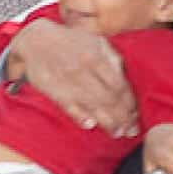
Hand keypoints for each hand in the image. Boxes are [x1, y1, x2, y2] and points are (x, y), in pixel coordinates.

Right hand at [6, 17, 137, 137]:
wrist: (36, 40)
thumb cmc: (70, 41)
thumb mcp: (95, 40)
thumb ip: (112, 57)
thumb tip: (124, 76)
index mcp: (96, 57)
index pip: (119, 85)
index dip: (130, 103)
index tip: (136, 114)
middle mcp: (83, 71)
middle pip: (109, 100)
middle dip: (123, 118)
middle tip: (131, 130)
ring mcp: (68, 83)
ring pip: (93, 107)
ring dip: (108, 123)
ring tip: (117, 133)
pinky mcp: (54, 91)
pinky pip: (70, 108)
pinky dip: (81, 118)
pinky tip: (91, 125)